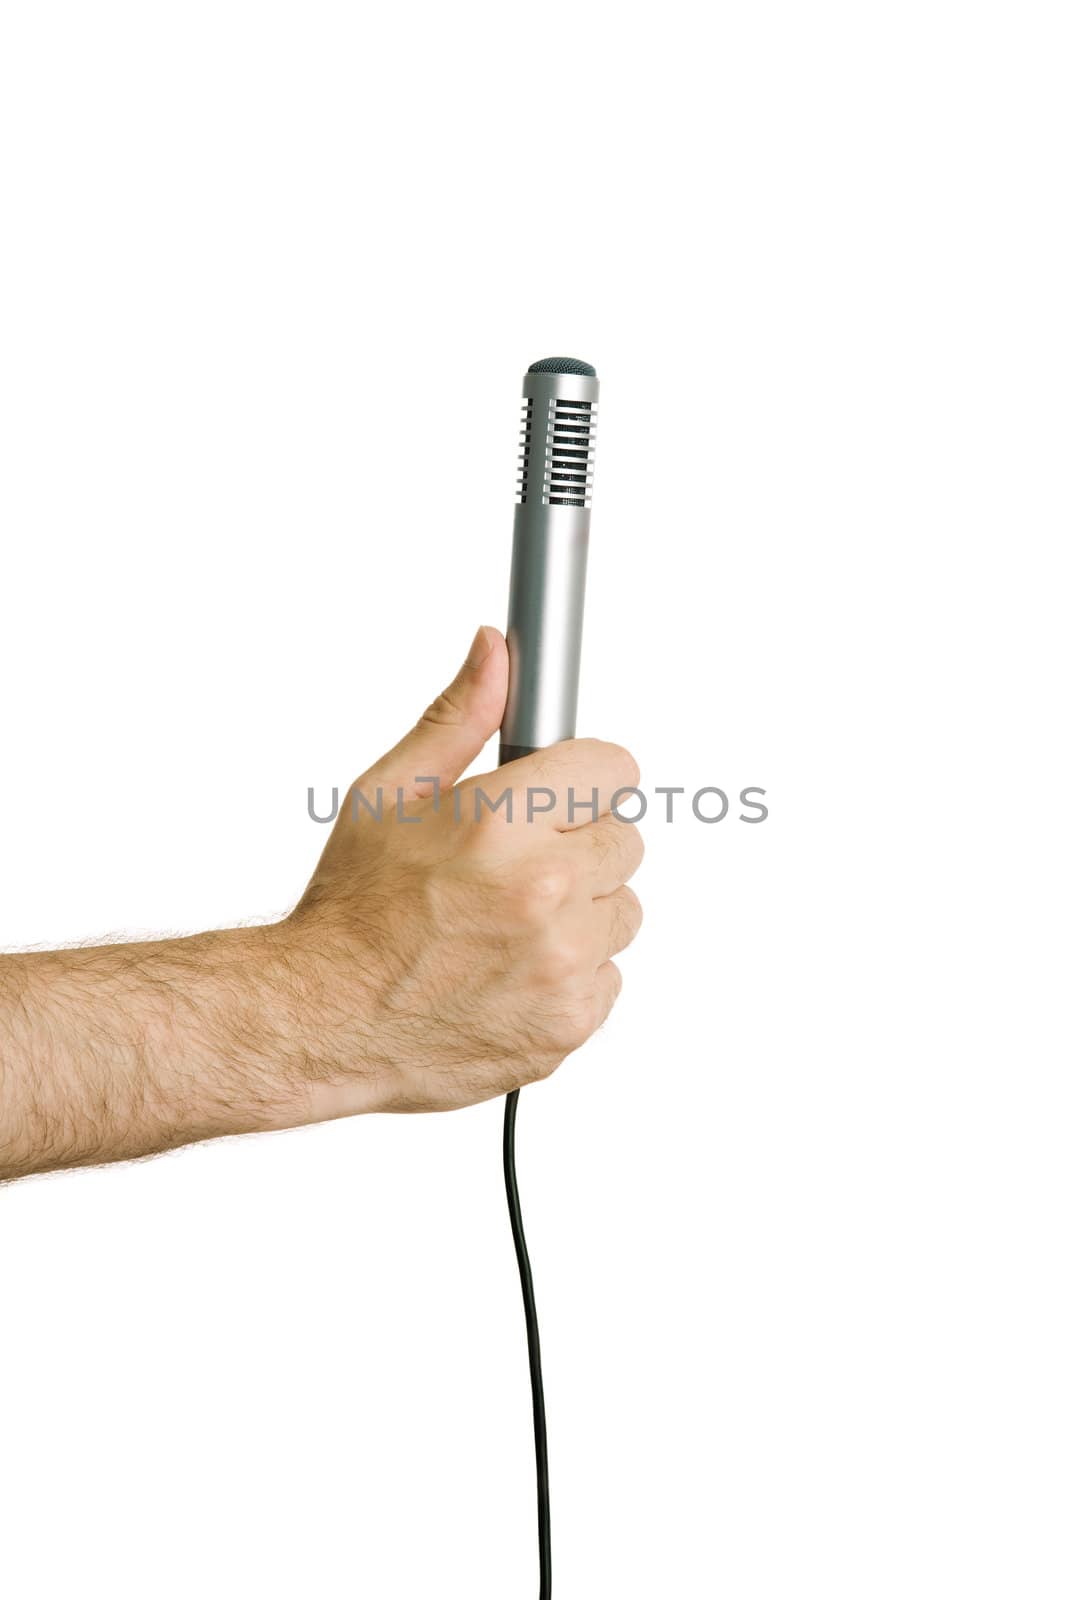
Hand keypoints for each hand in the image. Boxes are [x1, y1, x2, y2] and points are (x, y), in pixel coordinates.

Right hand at [281, 625, 643, 1117]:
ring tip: (509, 923)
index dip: (583, 778)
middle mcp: (542, 889)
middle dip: (577, 845)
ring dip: (581, 912)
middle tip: (516, 868)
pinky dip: (571, 976)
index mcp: (501, 822)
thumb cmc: (353, 908)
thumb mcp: (389, 793)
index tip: (561, 794)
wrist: (323, 1020)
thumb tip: (495, 649)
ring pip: (623, 910)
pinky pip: (609, 977)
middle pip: (625, 839)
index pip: (614, 768)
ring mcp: (561, 961)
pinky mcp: (569, 1021)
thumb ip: (459, 717)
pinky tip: (511, 970)